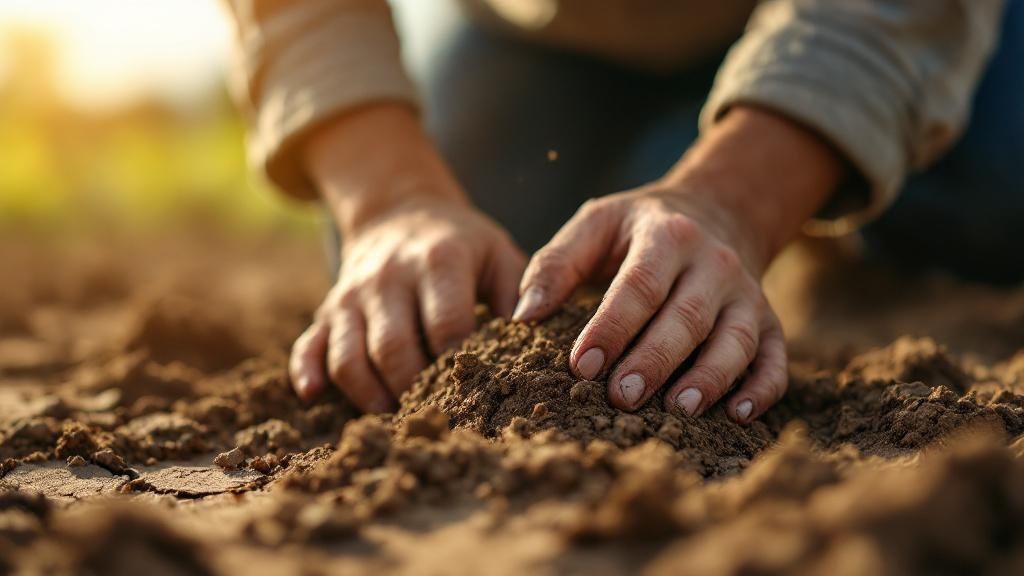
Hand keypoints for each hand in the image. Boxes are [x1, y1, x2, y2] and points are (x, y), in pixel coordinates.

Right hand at [289, 105, 524, 410]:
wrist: (400, 211)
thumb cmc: (462, 246)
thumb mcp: (499, 255)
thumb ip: (519, 295)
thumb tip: (533, 340)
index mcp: (438, 260)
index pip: (447, 325)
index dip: (460, 366)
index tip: (478, 395)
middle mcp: (389, 276)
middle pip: (393, 348)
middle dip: (414, 391)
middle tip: (438, 418)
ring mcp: (352, 293)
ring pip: (349, 355)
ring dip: (370, 395)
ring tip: (398, 418)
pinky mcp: (328, 308)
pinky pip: (309, 345)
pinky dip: (309, 372)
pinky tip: (316, 395)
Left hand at [513, 107, 841, 421]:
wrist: (715, 211)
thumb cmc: (638, 229)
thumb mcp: (596, 223)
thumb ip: (556, 263)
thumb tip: (523, 315)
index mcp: (667, 236)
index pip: (640, 285)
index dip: (612, 327)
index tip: (580, 365)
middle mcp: (714, 264)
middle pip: (688, 317)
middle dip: (655, 359)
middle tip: (621, 397)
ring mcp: (747, 294)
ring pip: (736, 340)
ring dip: (709, 377)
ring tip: (677, 410)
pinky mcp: (769, 321)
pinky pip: (775, 357)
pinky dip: (763, 387)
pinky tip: (738, 414)